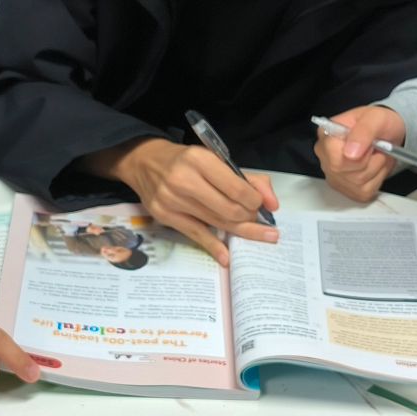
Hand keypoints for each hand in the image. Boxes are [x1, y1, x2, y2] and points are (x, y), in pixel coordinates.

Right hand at [102, 137, 278, 264]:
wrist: (144, 162)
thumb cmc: (185, 160)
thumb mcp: (214, 159)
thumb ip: (247, 178)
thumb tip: (272, 203)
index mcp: (200, 159)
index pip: (236, 188)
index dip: (255, 202)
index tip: (262, 206)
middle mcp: (184, 180)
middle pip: (229, 209)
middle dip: (249, 218)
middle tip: (257, 220)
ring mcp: (172, 200)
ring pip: (216, 223)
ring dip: (240, 231)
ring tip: (257, 234)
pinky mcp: (165, 216)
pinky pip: (196, 235)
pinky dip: (215, 247)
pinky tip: (227, 256)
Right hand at [315, 106, 405, 203]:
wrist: (387, 135)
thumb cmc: (378, 124)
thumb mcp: (375, 118)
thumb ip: (363, 132)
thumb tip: (350, 153)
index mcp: (327, 136)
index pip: (336, 160)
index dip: (360, 156)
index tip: (371, 144)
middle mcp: (325, 158)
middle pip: (349, 174)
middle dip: (371, 162)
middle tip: (376, 148)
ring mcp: (334, 176)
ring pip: (359, 184)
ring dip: (376, 169)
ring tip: (377, 156)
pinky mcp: (347, 189)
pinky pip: (365, 192)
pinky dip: (377, 179)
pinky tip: (375, 167)